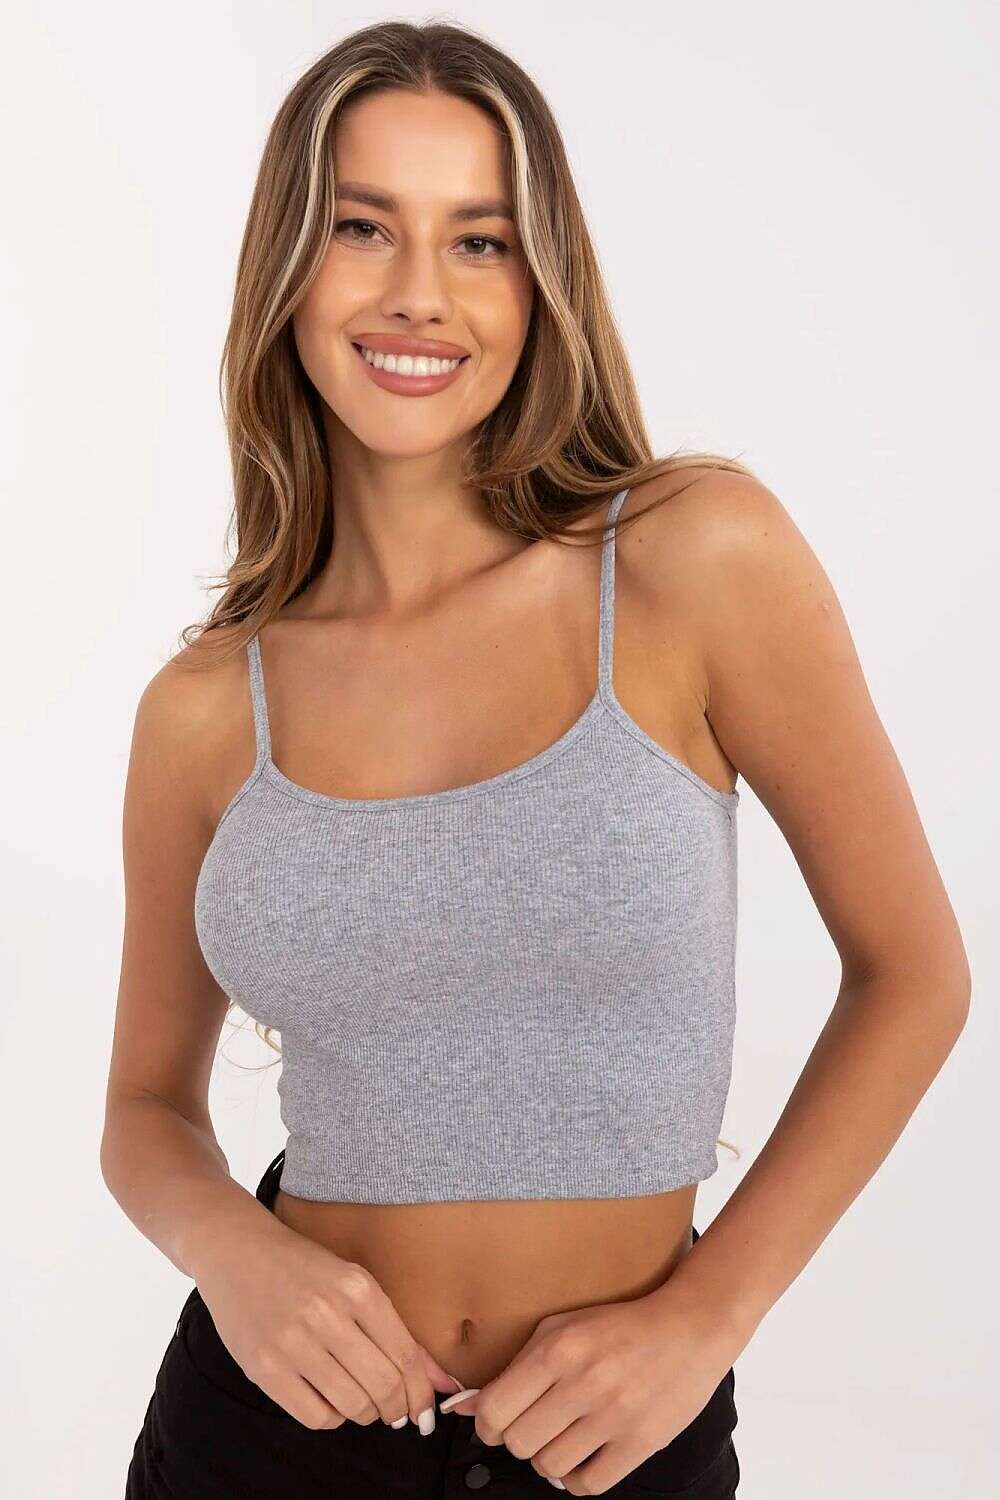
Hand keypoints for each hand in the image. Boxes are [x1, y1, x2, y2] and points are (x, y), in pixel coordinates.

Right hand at [193, 1215, 461, 1431]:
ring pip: (352, 1405)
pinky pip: (315, 1415)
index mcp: (357, 1287)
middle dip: (396, 1408)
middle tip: (395, 1413)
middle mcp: (327, 1314)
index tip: (423, 1410)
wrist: (238, 1251)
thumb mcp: (354, 1283)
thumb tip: (442, 1383)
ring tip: (363, 1405)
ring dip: (366, 1414)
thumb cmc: (303, 1267)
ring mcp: (293, 1342)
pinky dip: (332, 1418)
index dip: (420, 1392)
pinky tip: (330, 1401)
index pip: (405, 1355)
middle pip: (383, 1385)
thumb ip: (397, 1332)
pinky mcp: (264, 1367)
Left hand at [439, 1287, 742, 1493]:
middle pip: (518, 1443)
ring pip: (549, 1467)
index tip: (497, 1420)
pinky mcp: (641, 1442)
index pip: (495, 1410)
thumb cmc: (618, 1325)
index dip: (487, 1423)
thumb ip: (514, 1366)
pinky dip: (577, 1477)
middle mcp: (584, 1383)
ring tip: (561, 1437)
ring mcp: (614, 1416)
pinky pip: (587, 1485)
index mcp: (559, 1349)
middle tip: (533, 1426)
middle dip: (518, 1440)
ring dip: (548, 1458)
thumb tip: (463, 1406)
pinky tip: (583, 1454)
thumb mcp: (561, 1327)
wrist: (688, 1327)